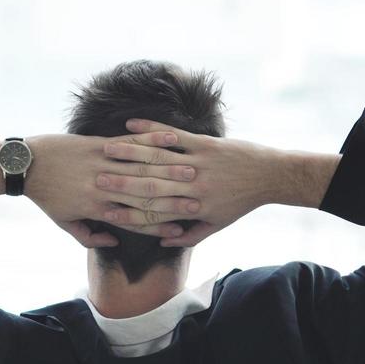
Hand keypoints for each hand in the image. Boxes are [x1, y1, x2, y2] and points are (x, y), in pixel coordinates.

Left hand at [24, 133, 200, 247]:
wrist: (26, 164)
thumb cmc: (46, 196)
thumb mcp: (65, 222)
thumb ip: (90, 236)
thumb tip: (113, 242)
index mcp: (97, 208)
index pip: (134, 220)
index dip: (158, 225)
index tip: (180, 229)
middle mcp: (102, 187)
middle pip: (144, 195)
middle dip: (172, 199)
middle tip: (197, 201)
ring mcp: (101, 163)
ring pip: (140, 167)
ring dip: (168, 169)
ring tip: (192, 171)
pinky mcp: (96, 144)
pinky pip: (128, 143)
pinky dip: (150, 140)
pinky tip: (169, 139)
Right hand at [97, 119, 287, 246]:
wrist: (268, 176)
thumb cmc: (240, 203)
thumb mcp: (216, 225)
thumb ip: (189, 235)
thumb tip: (164, 240)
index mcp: (194, 208)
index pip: (155, 211)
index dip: (129, 210)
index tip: (106, 209)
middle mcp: (194, 186)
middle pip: (151, 184)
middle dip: (121, 181)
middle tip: (96, 178)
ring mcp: (198, 162)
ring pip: (158, 157)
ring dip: (130, 152)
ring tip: (105, 149)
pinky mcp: (204, 143)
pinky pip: (173, 135)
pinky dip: (150, 129)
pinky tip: (130, 123)